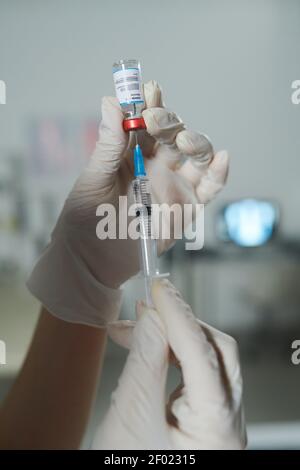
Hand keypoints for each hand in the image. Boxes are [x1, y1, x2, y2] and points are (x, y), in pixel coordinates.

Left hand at [28, 81, 228, 326]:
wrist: (94, 262)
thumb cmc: (85, 220)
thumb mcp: (93, 180)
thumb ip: (107, 145)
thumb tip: (111, 101)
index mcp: (130, 153)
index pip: (145, 121)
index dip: (150, 104)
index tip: (149, 90)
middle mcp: (155, 164)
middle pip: (174, 133)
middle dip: (169, 122)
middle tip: (156, 121)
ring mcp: (173, 184)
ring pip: (196, 155)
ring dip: (196, 142)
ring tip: (184, 142)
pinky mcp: (186, 207)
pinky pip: (209, 187)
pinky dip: (219, 173)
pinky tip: (222, 158)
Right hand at [92, 280, 245, 449]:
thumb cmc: (126, 468)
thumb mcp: (130, 415)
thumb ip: (145, 359)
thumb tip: (152, 316)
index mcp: (219, 428)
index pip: (203, 353)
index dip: (179, 314)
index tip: (159, 288)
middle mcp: (229, 422)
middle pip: (217, 351)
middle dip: (181, 323)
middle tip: (149, 303)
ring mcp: (219, 418)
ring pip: (206, 359)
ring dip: (170, 336)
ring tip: (134, 325)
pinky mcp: (203, 416)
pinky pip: (193, 373)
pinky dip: (169, 354)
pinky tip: (145, 346)